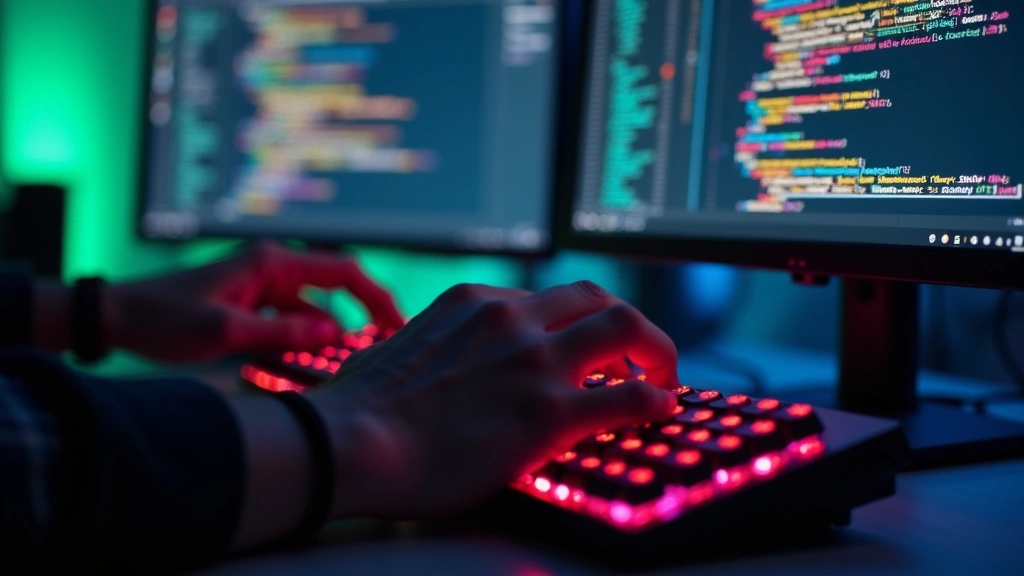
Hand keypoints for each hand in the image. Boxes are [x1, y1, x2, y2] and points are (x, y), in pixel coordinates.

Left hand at [105, 242, 403, 362]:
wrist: (118, 317)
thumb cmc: (165, 319)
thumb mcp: (225, 331)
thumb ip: (282, 332)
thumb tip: (335, 334)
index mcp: (272, 263)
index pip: (343, 273)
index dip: (375, 297)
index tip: (396, 325)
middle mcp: (275, 268)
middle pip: (337, 287)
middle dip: (365, 314)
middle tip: (389, 344)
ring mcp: (265, 286)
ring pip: (316, 310)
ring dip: (335, 334)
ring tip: (358, 362)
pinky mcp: (254, 305)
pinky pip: (293, 321)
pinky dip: (308, 340)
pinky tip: (318, 364)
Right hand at [307, 281, 678, 519]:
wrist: (347, 442)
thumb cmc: (362, 407)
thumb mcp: (407, 347)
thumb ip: (443, 343)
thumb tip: (446, 361)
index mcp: (477, 304)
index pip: (551, 298)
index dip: (580, 321)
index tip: (589, 345)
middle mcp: (512, 320)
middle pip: (598, 298)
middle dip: (627, 325)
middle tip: (638, 355)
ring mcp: (534, 361)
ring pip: (627, 328)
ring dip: (655, 350)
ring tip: (661, 377)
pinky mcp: (549, 413)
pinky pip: (629, 396)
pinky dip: (656, 400)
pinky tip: (660, 410)